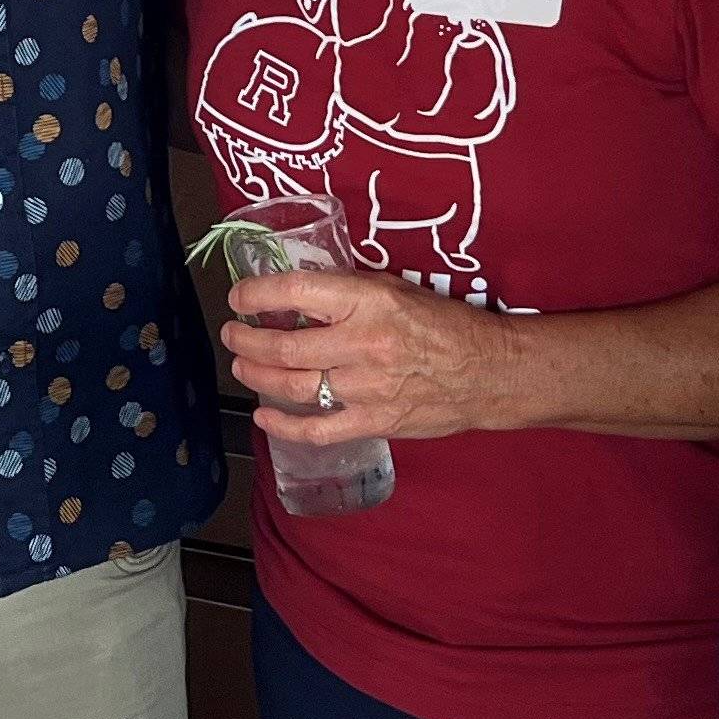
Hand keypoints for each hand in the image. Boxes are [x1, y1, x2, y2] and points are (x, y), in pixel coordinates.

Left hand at [223, 267, 505, 443]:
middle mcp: (363, 343)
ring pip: (294, 386)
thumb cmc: (441, 323)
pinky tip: (265, 415)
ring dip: (258, 375)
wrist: (486, 370)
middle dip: (246, 339)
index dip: (257, 294)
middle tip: (232, 333)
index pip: (296, 292)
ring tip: (242, 364)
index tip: (239, 296)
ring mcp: (367, 388)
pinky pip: (318, 430)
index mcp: (368, 301)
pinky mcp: (374, 422)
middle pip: (286, 345)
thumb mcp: (393, 288)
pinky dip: (284, 426)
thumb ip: (345, 292)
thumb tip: (295, 293)